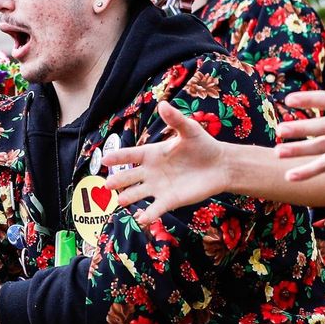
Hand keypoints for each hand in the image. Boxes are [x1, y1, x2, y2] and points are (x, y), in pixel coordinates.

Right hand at [100, 100, 229, 224]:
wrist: (219, 165)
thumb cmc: (202, 145)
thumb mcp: (189, 129)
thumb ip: (174, 119)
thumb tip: (162, 104)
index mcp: (152, 154)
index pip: (130, 156)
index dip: (118, 157)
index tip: (105, 159)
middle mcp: (151, 172)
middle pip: (129, 177)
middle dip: (118, 181)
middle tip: (107, 185)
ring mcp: (159, 187)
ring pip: (138, 194)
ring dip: (128, 198)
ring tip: (119, 201)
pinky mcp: (170, 200)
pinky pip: (155, 208)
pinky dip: (148, 215)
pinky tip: (141, 219)